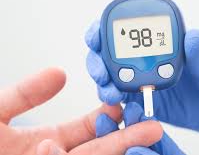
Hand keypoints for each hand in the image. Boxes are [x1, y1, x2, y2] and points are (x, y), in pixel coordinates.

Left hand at [0, 68, 161, 154]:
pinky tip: (101, 148)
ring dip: (121, 150)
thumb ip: (24, 94)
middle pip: (98, 150)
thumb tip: (59, 73)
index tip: (123, 105)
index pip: (84, 131)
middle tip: (151, 126)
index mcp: (43, 143)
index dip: (105, 118)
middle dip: (126, 138)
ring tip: (146, 139)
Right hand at [85, 22, 198, 144]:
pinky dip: (115, 102)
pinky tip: (117, 106)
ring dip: (104, 84)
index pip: (126, 30)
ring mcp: (143, 80)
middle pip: (110, 55)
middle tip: (101, 74)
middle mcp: (146, 59)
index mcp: (161, 42)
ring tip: (110, 94)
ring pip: (112, 78)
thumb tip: (193, 36)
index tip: (97, 38)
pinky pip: (124, 100)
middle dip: (97, 62)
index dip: (104, 31)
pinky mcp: (145, 100)